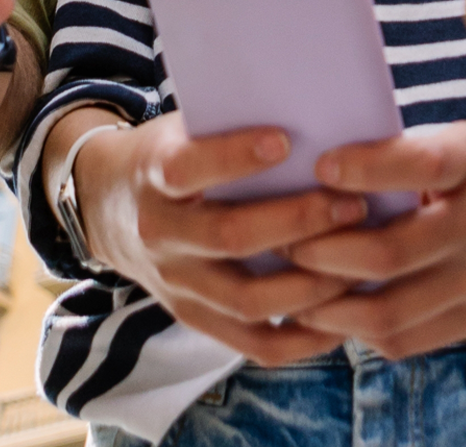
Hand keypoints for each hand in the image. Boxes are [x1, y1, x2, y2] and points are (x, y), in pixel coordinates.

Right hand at [53, 109, 368, 364]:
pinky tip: (342, 319)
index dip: (233, 157)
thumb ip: (226, 129)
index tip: (284, 140)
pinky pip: (254, 343)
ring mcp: (175, 282)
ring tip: (359, 264)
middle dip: (299, 222)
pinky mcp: (192, 316)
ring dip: (312, 285)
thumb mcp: (179, 132)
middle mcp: (159, 234)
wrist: (106, 207)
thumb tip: (314, 122)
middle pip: (230, 237)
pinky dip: (303, 339)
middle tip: (353, 206)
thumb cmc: (166, 158)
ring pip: (249, 299)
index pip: (186, 169)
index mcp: (152, 178)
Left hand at [285, 122, 465, 357]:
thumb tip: (315, 165)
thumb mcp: (465, 139)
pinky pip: (407, 339)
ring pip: (388, 310)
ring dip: (325, 305)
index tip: (320, 166)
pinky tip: (327, 314)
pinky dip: (357, 331)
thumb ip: (404, 153)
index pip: (420, 164)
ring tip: (289, 288)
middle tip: (279, 242)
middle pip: (386, 253)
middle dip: (317, 252)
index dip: (364, 169)